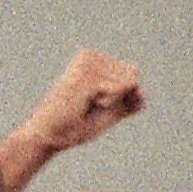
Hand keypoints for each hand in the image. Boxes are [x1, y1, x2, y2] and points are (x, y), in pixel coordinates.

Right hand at [26, 46, 144, 155]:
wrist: (51, 136)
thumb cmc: (74, 126)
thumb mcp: (109, 113)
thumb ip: (128, 101)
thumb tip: (142, 94)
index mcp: (93, 61)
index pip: (131, 74)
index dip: (121, 97)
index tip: (95, 104)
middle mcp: (90, 56)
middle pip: (133, 73)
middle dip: (118, 96)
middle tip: (91, 105)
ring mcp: (89, 62)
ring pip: (129, 80)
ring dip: (112, 100)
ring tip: (87, 103)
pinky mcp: (89, 71)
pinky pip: (122, 87)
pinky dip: (109, 102)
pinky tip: (87, 102)